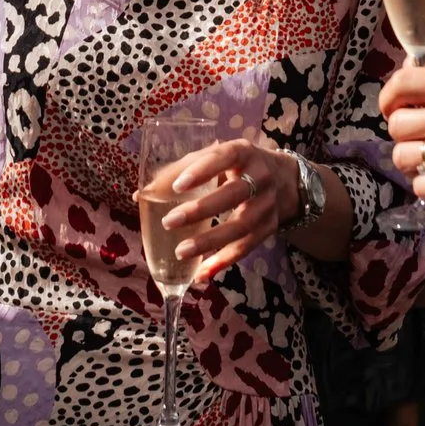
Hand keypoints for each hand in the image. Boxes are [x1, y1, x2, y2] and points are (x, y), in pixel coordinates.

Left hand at [159, 136, 298, 280]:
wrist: (284, 181)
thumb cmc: (235, 167)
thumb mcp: (215, 158)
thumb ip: (180, 172)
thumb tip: (140, 194)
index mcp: (242, 152)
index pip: (222, 158)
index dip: (201, 172)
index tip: (177, 187)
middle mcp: (259, 177)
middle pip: (232, 195)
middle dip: (201, 210)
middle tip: (169, 222)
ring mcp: (268, 204)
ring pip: (241, 226)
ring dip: (209, 241)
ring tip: (180, 252)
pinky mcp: (270, 228)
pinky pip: (246, 248)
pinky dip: (223, 261)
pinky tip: (201, 273)